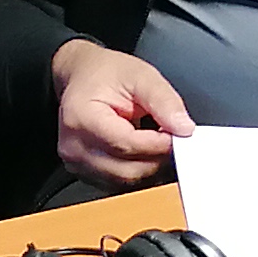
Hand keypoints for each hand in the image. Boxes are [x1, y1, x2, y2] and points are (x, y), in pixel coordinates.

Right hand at [53, 40, 196, 186]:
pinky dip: (136, 168)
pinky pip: (119, 182)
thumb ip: (164, 101)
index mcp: (82, 119)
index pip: (127, 145)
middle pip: (128, 170)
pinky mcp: (84, 173)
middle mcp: (74, 146)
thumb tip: (183, 128)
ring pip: (126, 181)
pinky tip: (139, 149)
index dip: (159, 143)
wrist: (81, 76)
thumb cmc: (105, 74)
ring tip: (151, 138)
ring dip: (148, 164)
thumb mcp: (141, 75)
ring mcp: (76, 163)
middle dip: (156, 156)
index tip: (177, 134)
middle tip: (168, 135)